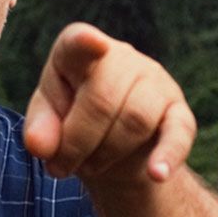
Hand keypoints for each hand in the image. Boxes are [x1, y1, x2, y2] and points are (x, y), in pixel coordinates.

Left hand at [22, 23, 196, 186]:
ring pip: (136, 120)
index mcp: (79, 53)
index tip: (92, 42)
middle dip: (77, 143)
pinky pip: (178, 134)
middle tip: (61, 167)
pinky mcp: (179, 113)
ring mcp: (156, 82)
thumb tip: (39, 146)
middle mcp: (122, 58)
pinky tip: (157, 174)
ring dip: (107, 154)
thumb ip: (38, 130)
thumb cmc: (72, 122)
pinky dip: (167, 156)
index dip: (84, 43)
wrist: (112, 149)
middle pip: (102, 100)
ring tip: (91, 166)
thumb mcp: (46, 124)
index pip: (78, 43)